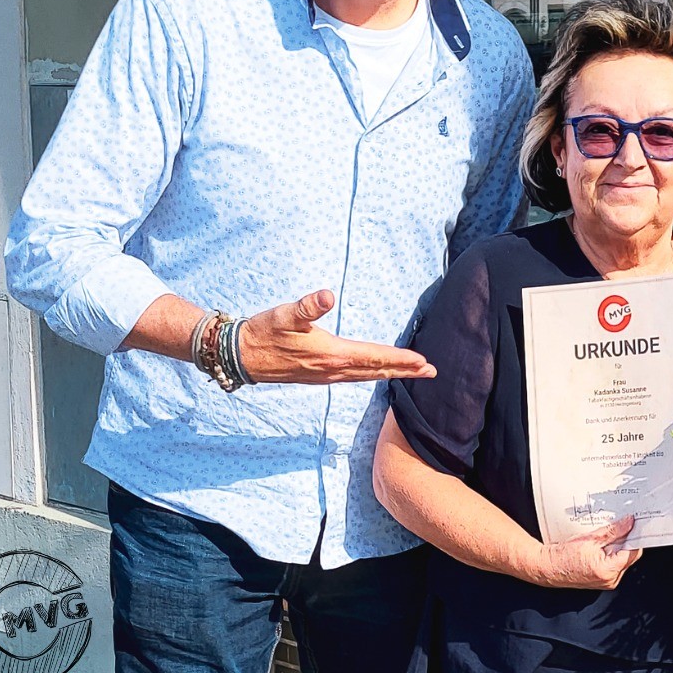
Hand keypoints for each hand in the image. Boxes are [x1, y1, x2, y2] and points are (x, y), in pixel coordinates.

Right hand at [238, 290, 436, 383]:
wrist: (241, 355)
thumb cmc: (263, 331)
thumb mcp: (285, 314)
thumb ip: (308, 306)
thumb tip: (327, 294)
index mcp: (330, 355)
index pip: (373, 358)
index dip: (400, 360)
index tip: (423, 362)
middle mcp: (331, 370)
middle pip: (376, 372)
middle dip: (405, 371)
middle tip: (431, 372)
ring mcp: (325, 376)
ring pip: (366, 376)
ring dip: (391, 374)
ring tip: (413, 373)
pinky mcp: (319, 375)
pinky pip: (354, 377)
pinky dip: (373, 375)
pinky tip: (377, 373)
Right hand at [531, 515, 642, 589]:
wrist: (549, 567)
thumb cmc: (565, 555)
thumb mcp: (591, 538)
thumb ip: (613, 531)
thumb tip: (629, 523)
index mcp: (609, 570)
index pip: (633, 552)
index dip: (635, 536)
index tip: (635, 524)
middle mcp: (611, 580)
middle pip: (629, 557)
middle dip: (626, 540)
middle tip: (621, 525)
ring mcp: (607, 582)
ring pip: (622, 560)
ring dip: (618, 546)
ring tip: (607, 535)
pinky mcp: (603, 580)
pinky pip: (614, 565)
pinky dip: (612, 553)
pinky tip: (603, 545)